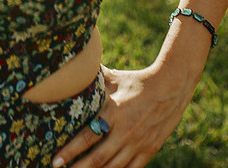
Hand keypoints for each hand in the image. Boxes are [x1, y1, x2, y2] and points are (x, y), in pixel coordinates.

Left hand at [53, 63, 196, 166]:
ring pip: (113, 167)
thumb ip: (94, 79)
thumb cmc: (137, 81)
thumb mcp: (114, 79)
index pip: (88, 136)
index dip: (71, 151)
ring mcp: (138, 143)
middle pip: (98, 158)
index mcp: (114, 113)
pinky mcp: (149, 150)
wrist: (171, 87)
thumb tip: (72, 69)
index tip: (56, 161)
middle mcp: (125, 131)